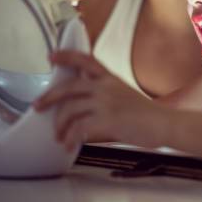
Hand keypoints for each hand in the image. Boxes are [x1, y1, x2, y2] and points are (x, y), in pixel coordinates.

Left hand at [33, 51, 168, 151]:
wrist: (164, 124)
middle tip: (37, 106)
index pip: (86, 60)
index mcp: (111, 79)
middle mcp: (106, 87)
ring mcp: (106, 103)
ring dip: (60, 126)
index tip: (51, 56)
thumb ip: (105, 95)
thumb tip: (83, 106)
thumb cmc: (147, 115)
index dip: (67, 56)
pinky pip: (79, 128)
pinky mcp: (107, 119)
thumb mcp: (125, 95)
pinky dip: (70, 139)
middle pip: (68, 87)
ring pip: (70, 110)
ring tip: (59, 137)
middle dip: (49, 97)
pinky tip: (70, 146)